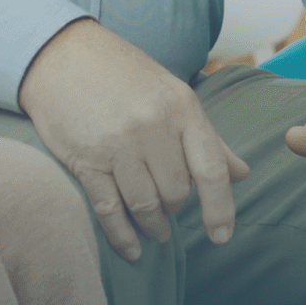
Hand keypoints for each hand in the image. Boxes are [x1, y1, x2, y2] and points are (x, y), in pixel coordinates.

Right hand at [17, 20, 250, 261]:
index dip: (220, 208)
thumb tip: (242, 174)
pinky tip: (130, 247)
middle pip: (177, 192)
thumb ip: (208, 138)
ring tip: (155, 230)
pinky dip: (121, 235)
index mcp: (182, 108)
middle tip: (169, 209)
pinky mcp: (86, 158)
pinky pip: (109, 209)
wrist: (63, 56)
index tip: (221, 236)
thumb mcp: (173, 96)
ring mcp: (117, 143)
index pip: (211, 168)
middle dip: (176, 208)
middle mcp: (152, 125)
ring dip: (152, 225)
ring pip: (146, 204)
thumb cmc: (125, 78)